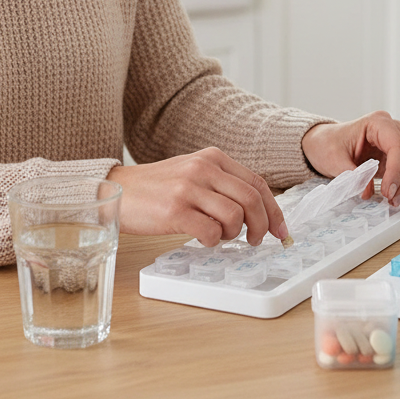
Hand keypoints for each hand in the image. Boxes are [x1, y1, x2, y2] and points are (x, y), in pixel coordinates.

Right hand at [106, 148, 287, 246]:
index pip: (257, 182)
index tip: (281, 230)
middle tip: (256, 241)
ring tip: (219, 236)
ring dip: (234, 234)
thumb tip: (257, 212)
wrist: (118, 189)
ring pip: (235, 216)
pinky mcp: (174, 210)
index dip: (274, 209)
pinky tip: (202, 238)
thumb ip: (222, 185)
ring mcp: (189, 188)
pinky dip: (213, 241)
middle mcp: (203, 168)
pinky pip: (210, 232)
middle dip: (262, 226)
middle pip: (252, 199)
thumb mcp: (193, 173)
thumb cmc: (157, 188)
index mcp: (213, 157)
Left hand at [300, 111, 399, 206]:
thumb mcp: (334, 159)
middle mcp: (394, 128)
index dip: (397, 172)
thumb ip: (352, 175)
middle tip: (393, 201)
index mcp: (378, 122)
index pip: (399, 147)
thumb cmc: (328, 145)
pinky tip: (398, 194)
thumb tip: (368, 192)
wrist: (325, 143)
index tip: (389, 193)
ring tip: (395, 201)